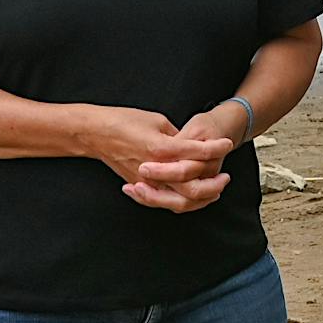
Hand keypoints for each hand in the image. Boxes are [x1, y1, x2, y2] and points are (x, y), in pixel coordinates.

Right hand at [89, 106, 231, 215]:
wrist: (95, 133)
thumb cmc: (124, 121)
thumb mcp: (157, 121)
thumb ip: (177, 137)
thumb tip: (193, 146)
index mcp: (161, 149)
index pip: (198, 153)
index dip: (216, 148)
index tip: (228, 144)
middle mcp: (156, 170)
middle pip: (193, 188)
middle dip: (214, 185)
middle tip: (225, 177)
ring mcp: (147, 182)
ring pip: (180, 201)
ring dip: (200, 199)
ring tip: (213, 191)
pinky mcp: (139, 186)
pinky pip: (164, 201)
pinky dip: (181, 201)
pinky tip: (191, 197)